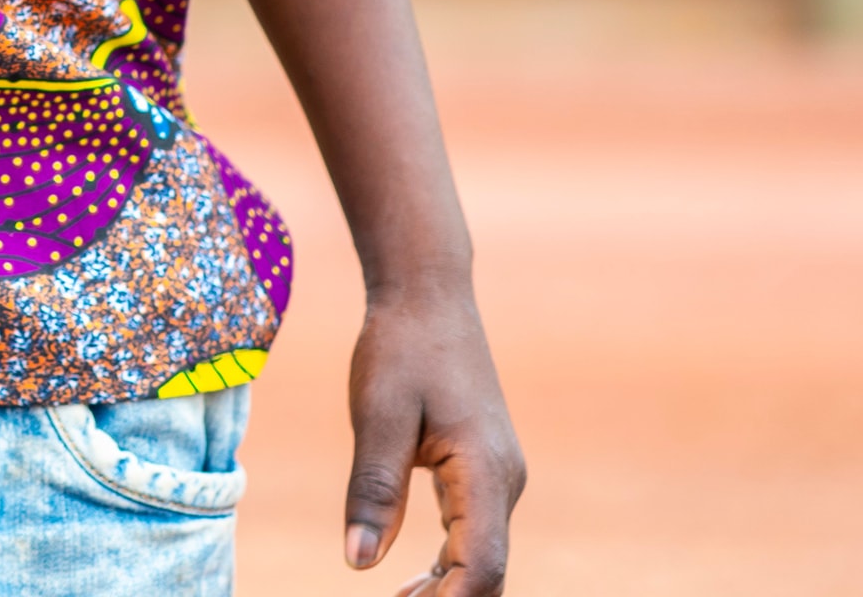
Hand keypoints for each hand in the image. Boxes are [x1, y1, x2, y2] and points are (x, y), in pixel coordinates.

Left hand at [342, 281, 524, 596]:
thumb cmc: (400, 347)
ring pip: (483, 558)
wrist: (429, 296)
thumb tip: (358, 564)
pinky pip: (475, 535)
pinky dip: (448, 566)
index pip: (479, 565)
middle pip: (487, 572)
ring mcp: (499, 478)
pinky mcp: (484, 472)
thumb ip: (373, 489)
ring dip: (446, 591)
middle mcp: (503, 482)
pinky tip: (413, 583)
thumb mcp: (376, 414)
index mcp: (485, 471)